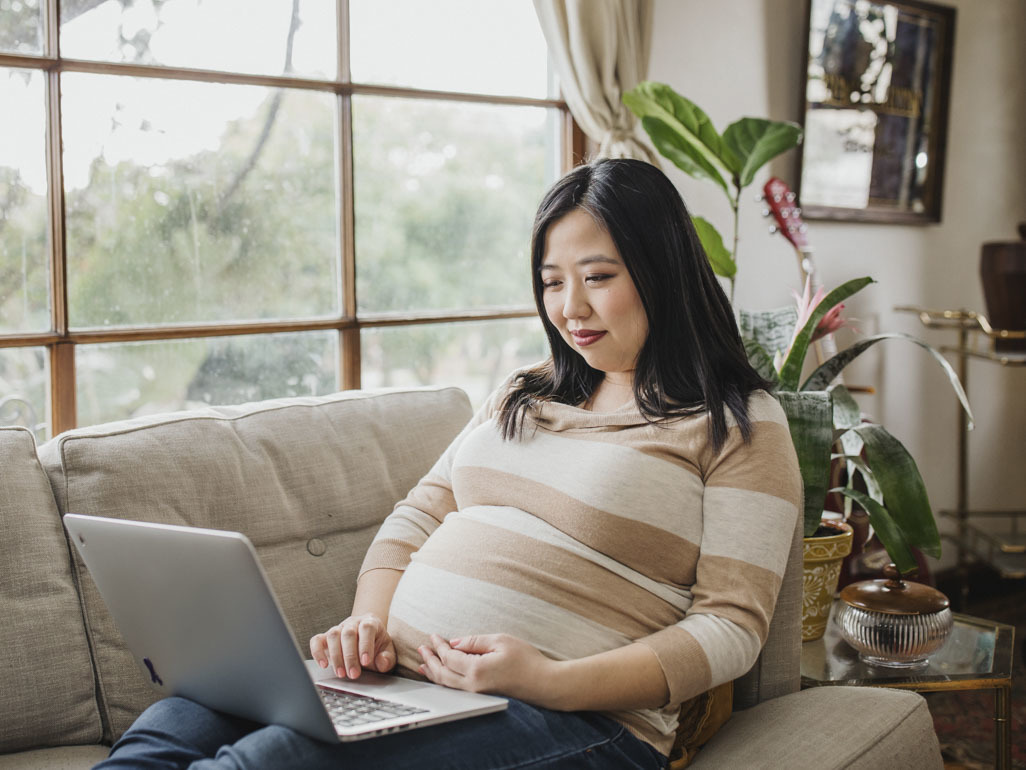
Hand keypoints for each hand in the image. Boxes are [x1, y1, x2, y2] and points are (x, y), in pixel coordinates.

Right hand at [309, 613, 395, 679]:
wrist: (367, 638)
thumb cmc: (377, 646)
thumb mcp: (387, 652)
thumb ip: (387, 658)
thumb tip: (382, 662)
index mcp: (370, 622)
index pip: (367, 628)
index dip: (365, 645)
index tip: (366, 662)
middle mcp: (353, 623)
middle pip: (348, 633)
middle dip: (350, 656)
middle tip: (353, 674)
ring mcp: (338, 628)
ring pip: (333, 635)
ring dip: (336, 656)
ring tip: (341, 673)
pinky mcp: (326, 637)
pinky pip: (317, 640)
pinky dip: (317, 652)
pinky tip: (323, 664)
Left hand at [417, 633, 558, 705]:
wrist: (545, 685)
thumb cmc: (527, 660)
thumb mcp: (501, 641)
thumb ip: (475, 641)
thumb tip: (454, 643)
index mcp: (476, 670)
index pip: (449, 657)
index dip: (438, 646)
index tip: (433, 636)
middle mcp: (472, 686)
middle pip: (442, 673)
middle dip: (430, 659)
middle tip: (421, 647)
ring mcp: (476, 695)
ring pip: (446, 685)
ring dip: (433, 672)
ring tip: (423, 663)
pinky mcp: (481, 698)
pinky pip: (455, 690)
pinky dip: (444, 681)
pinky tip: (441, 677)